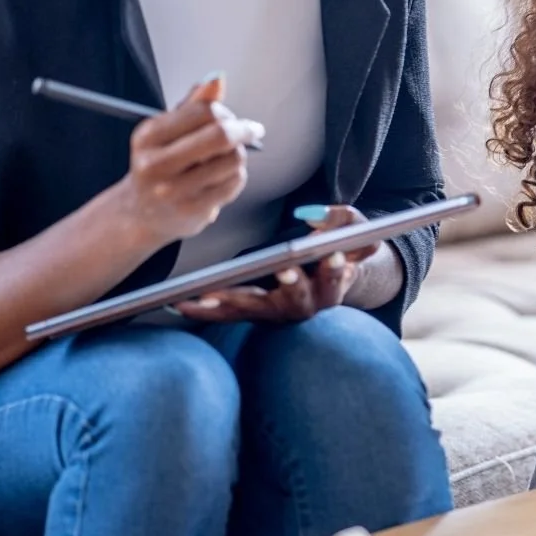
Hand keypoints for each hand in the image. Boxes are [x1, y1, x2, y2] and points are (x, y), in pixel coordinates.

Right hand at [110, 74, 262, 253]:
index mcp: (148, 136)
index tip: (233, 116)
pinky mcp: (191, 210)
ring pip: (233, 159)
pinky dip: (236, 177)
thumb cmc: (160, 165)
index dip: (226, 111)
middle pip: (220, 135)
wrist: (142, 212)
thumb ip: (194, 104)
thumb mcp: (168, 131)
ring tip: (226, 160)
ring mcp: (173, 190)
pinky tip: (222, 179)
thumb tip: (216, 78)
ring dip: (238, 155)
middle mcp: (156, 164)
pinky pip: (234, 183)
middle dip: (244, 129)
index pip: (202, 111)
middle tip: (253, 130)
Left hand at [174, 204, 376, 325]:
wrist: (335, 275)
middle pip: (293, 300)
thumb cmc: (343, 248)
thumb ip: (342, 220)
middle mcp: (305, 306)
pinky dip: (206, 311)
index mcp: (331, 287)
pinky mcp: (256, 313)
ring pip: (253, 311)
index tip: (332, 256)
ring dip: (229, 305)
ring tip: (201, 296)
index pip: (334, 280)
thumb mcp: (354, 229)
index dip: (334, 270)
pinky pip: (229, 315)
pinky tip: (180, 304)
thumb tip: (312, 220)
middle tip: (276, 271)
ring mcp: (278, 313)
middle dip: (281, 285)